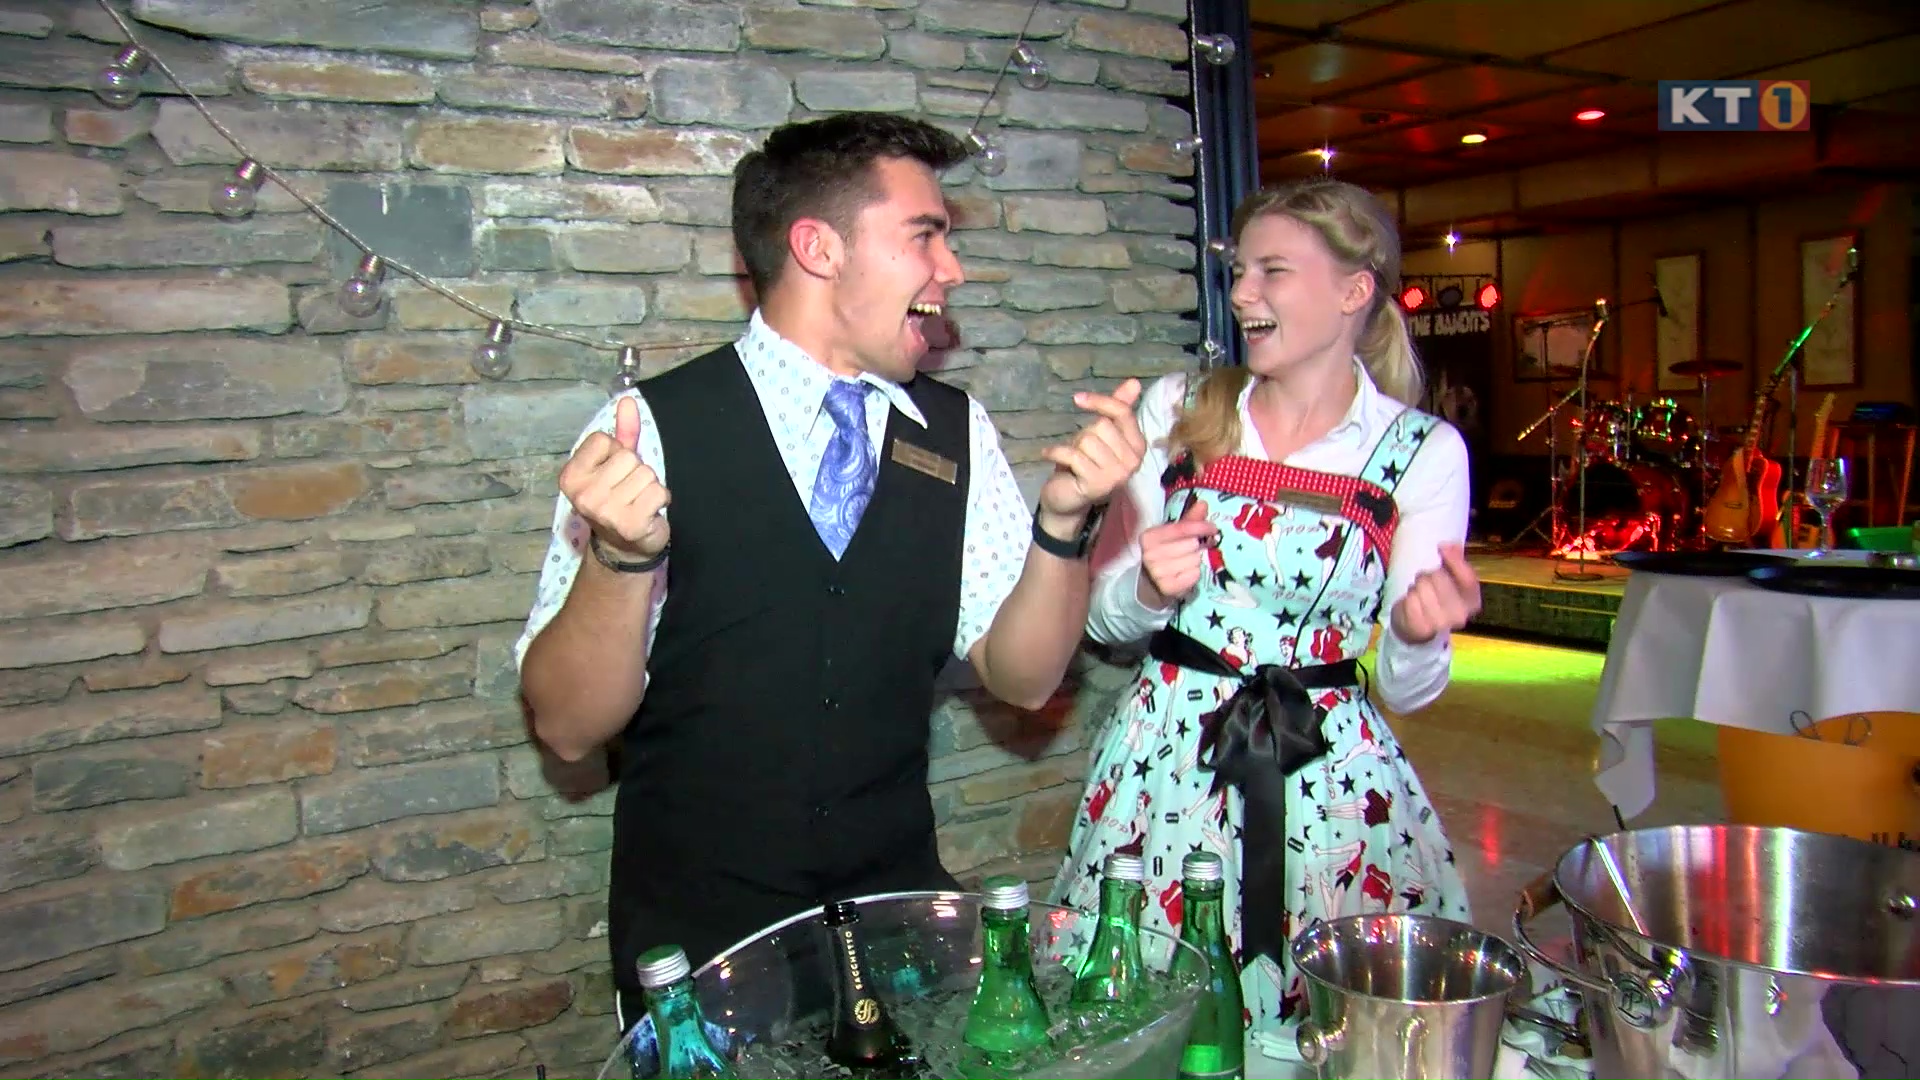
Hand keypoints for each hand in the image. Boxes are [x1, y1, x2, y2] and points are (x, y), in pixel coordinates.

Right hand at [558, 395, 670, 558]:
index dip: (615, 452)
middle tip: (628, 491)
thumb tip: (628, 399)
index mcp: (571, 476)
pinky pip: (659, 492)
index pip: (602, 439)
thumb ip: (622, 432)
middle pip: (628, 457)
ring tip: (638, 501)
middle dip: (636, 471)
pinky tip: (648, 512)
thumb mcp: (615, 464)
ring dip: (649, 486)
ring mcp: (605, 511)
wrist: (623, 547)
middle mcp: (583, 494)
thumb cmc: (618, 499)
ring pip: (646, 474)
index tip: (612, 473)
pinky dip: (661, 499)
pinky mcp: (631, 524)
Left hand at [1037, 378, 1146, 520]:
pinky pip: (1072, 455)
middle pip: (1102, 426)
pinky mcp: (1096, 484)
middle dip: (1083, 433)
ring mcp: (1116, 475)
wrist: (1069, 501)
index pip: (1122, 413)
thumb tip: (1134, 382)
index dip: (1100, 401)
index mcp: (1138, 446)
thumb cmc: (1086, 465)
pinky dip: (1055, 452)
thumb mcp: (1101, 435)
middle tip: (1080, 451)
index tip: (1078, 398)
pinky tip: (1049, 455)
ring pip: (1087, 440)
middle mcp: (1132, 462)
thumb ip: (1117, 409)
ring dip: (1072, 446)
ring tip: (1072, 460)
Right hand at [1137, 495, 1219, 608]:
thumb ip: (1189, 520)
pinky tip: (1187, 573)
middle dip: (1199, 545)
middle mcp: (1150, 554)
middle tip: (1200, 547)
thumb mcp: (1172, 535)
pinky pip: (1194, 575)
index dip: (1201, 527)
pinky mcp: (1167, 587)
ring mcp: (1158, 572)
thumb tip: (1203, 503)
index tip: (1213, 528)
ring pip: (1194, 560)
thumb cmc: (1165, 554)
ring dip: (1197, 560)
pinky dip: (1195, 574)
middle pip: (1191, 544)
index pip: (1182, 528)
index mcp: (1150, 537)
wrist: (1151, 584)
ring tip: (1189, 561)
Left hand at [1390, 543, 1480, 644]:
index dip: (1454, 560)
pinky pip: (1409, 598)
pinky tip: (1413, 604)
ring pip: (1422, 586)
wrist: (1419, 627)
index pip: (1468, 578)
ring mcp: (1441, 624)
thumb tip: (1449, 544)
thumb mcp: (1451, 579)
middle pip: (1440, 578)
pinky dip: (1408, 597)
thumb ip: (1454, 560)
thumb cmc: (1438, 599)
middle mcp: (1461, 615)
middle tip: (1428, 582)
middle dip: (1430, 574)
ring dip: (1417, 586)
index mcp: (1472, 602)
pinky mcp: (1421, 627)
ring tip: (1420, 594)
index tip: (1441, 547)